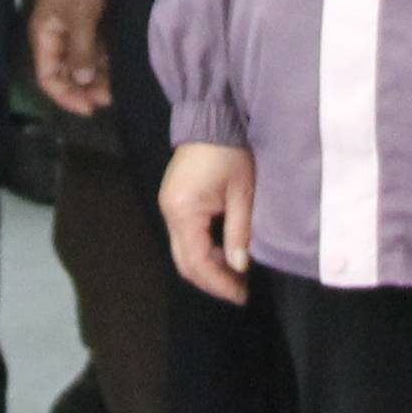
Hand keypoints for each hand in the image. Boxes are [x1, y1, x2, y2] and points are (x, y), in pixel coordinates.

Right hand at [28, 0, 114, 118]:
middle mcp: (53, 40)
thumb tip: (83, 82)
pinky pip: (90, 52)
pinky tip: (115, 74)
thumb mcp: (80, 19)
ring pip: (79, 65)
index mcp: (43, 39)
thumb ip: (81, 52)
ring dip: (94, 79)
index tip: (88, 109)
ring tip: (114, 91)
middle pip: (64, 74)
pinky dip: (100, 64)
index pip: (47, 78)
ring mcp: (69, 34)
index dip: (65, 97)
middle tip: (106, 101)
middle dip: (83, 90)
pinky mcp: (84, 26)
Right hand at [162, 141, 256, 304]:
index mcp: (184, 211)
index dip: (219, 283)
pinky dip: (202, 250)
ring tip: (235, 274)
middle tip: (239, 291)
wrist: (212, 118)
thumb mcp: (242, 194)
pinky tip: (223, 251)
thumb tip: (240, 267)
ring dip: (207, 267)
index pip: (197, 262)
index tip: (242, 294)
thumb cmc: (230, 153)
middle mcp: (169, 213)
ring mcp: (168, 208)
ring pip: (182, 252)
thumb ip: (239, 232)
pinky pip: (184, 238)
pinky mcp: (174, 202)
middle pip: (184, 263)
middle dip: (211, 281)